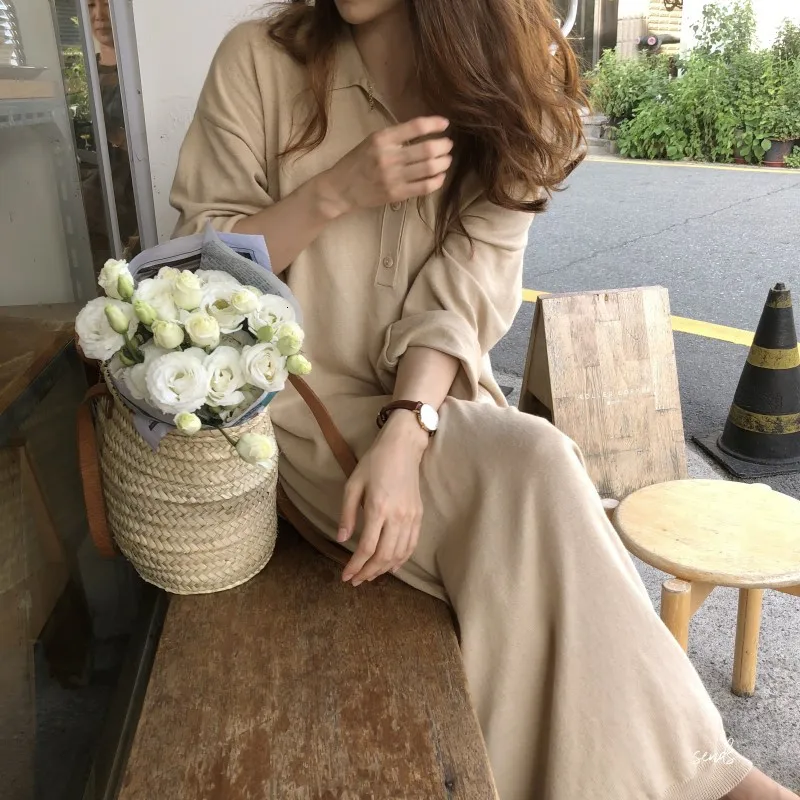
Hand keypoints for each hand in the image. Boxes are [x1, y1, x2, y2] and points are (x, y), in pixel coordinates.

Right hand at [318, 117, 452, 217]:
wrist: (341, 189)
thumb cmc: (357, 162)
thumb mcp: (372, 141)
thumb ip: (395, 137)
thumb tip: (424, 131)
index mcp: (382, 139)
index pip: (415, 127)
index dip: (434, 124)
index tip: (445, 124)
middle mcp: (389, 157)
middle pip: (428, 149)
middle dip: (444, 145)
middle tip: (448, 145)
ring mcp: (393, 177)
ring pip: (430, 168)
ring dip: (443, 163)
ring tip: (446, 160)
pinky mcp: (397, 194)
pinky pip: (425, 187)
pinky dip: (437, 181)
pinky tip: (440, 177)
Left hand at [337, 412, 428, 585]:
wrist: (403, 447)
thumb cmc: (375, 462)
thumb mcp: (353, 485)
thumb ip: (347, 514)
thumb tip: (341, 539)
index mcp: (379, 508)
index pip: (367, 548)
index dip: (355, 566)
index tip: (346, 577)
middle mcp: (397, 517)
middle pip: (384, 556)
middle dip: (368, 572)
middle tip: (356, 580)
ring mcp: (411, 518)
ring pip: (399, 554)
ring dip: (384, 569)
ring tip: (370, 575)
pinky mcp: (419, 516)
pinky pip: (411, 545)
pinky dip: (401, 560)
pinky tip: (391, 567)